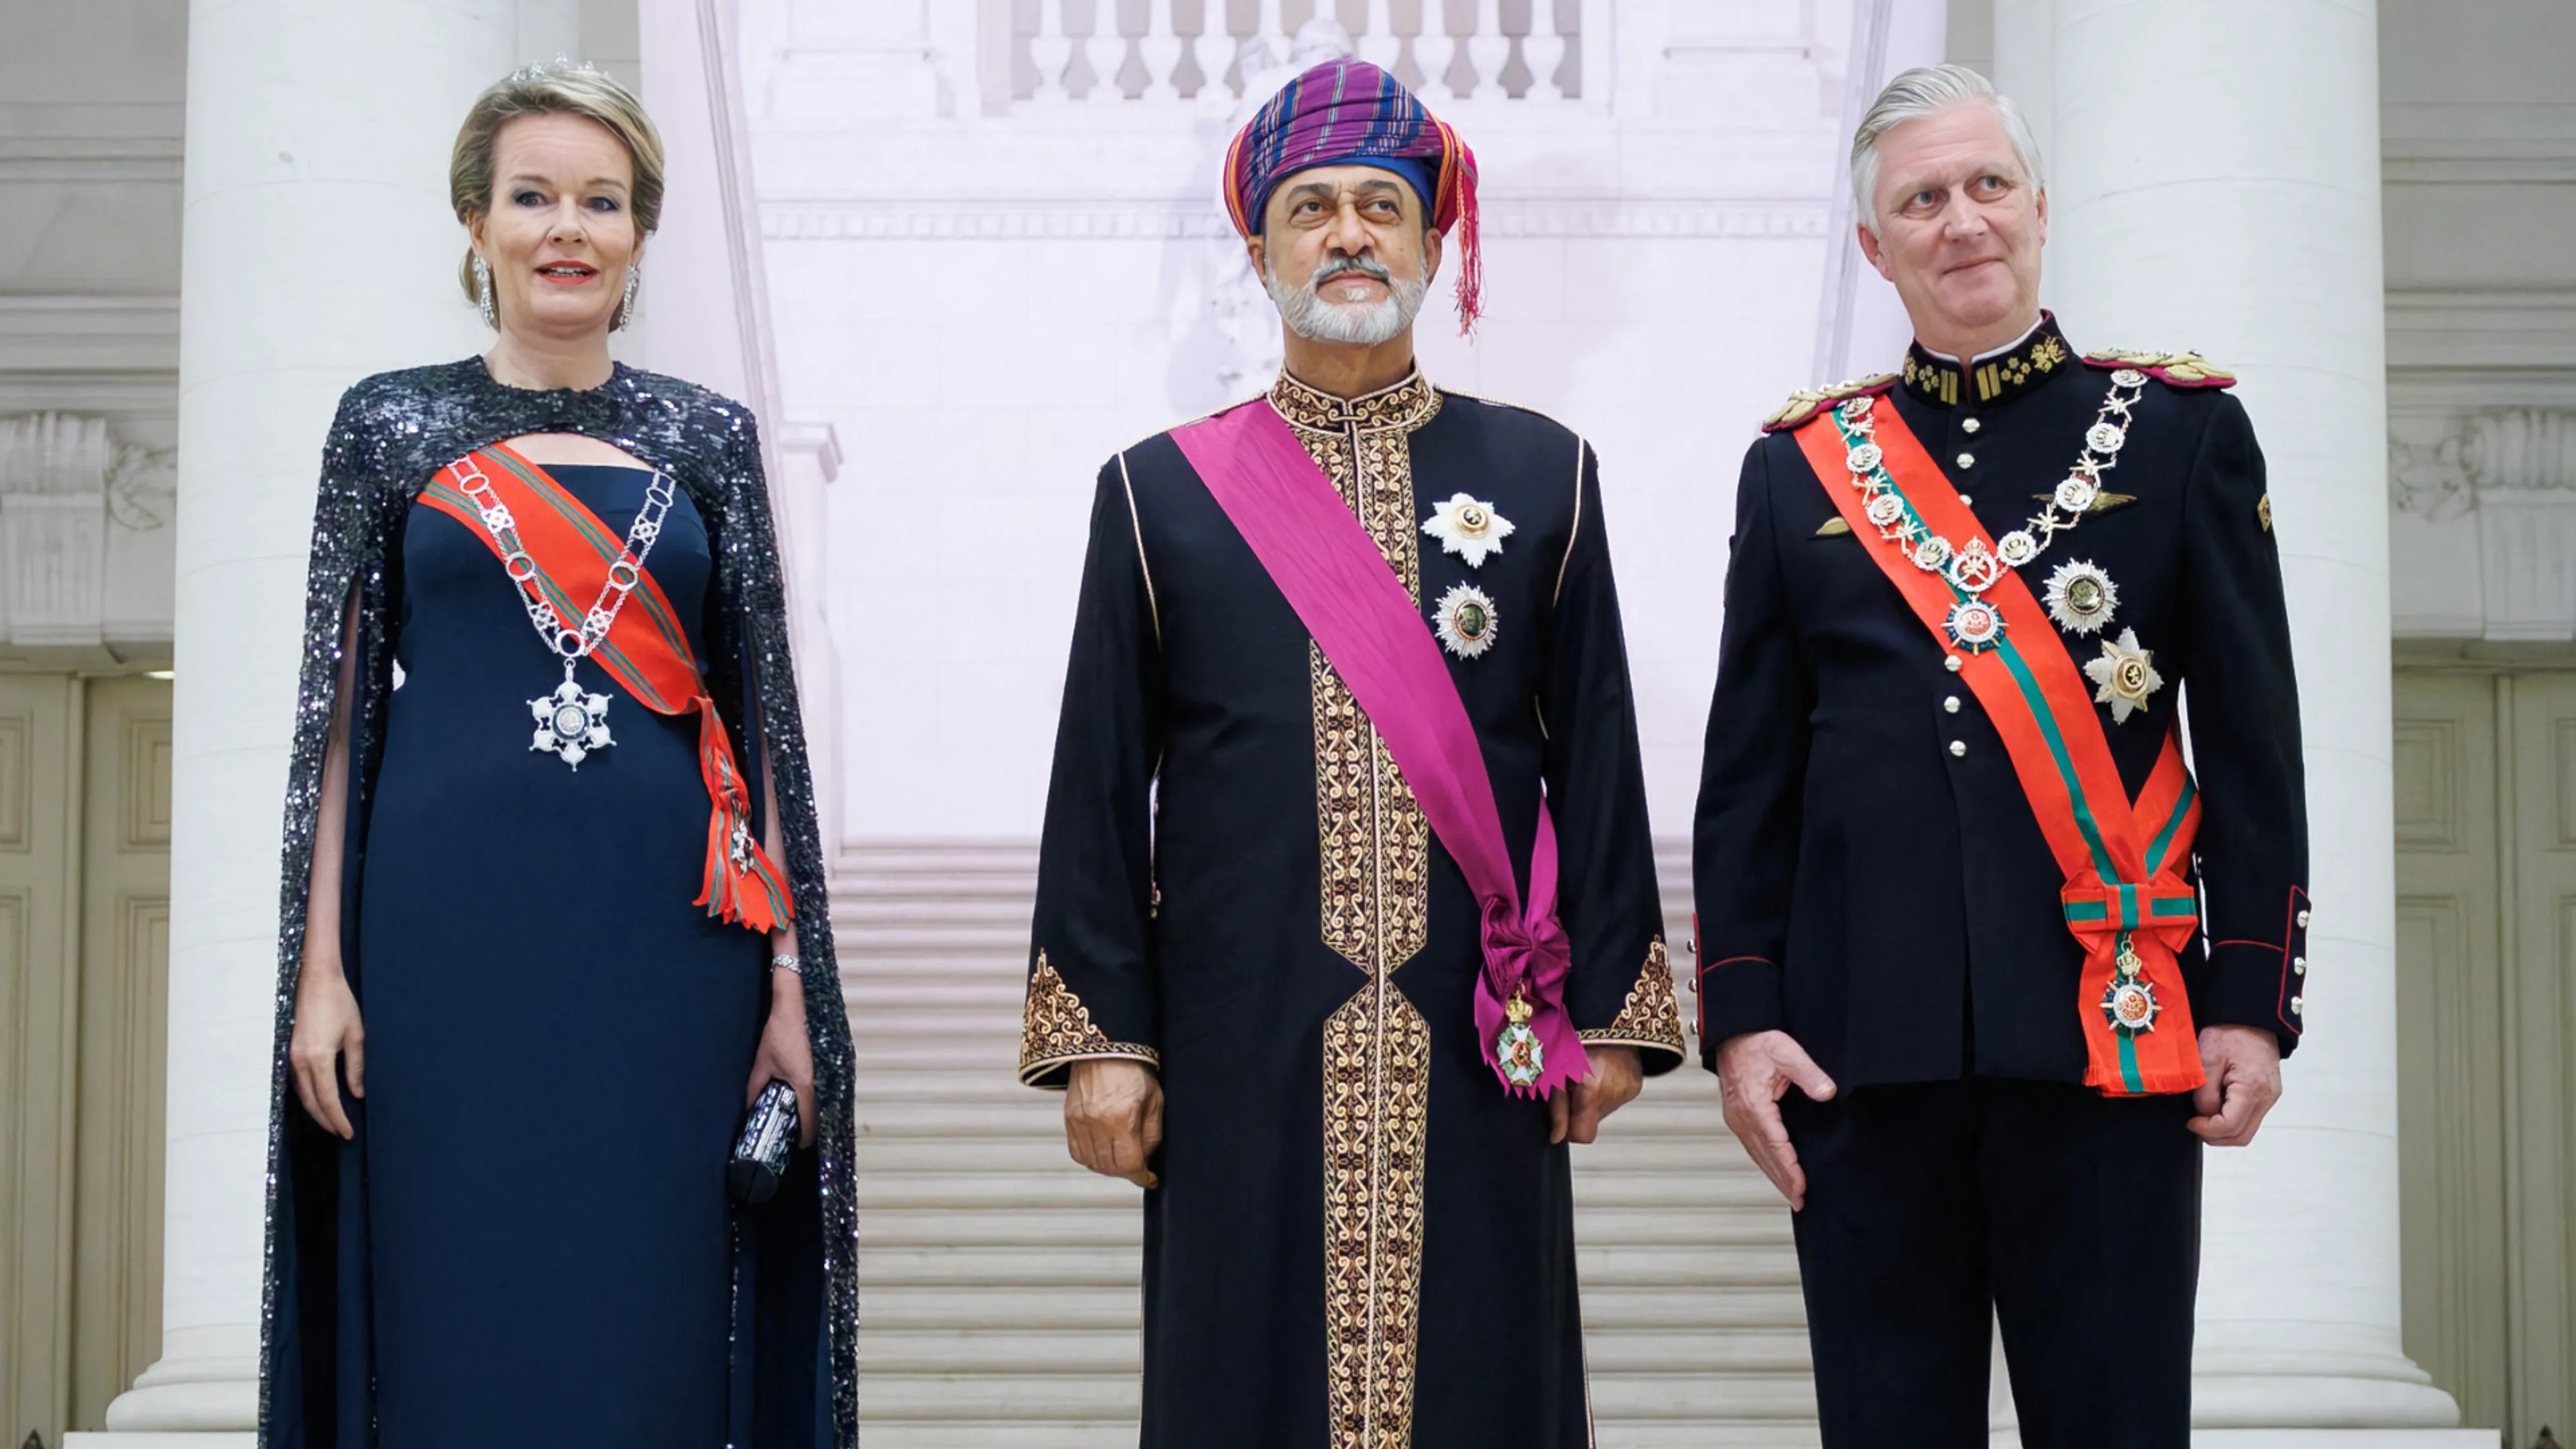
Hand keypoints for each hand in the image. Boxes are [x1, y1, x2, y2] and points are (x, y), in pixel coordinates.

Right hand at [289, 955, 364, 1140]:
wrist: (315, 978)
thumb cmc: (339, 1002)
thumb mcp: (356, 1035)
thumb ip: (356, 1067)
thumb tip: (357, 1094)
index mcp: (318, 1058)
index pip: (328, 1100)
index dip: (338, 1120)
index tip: (348, 1133)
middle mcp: (299, 1061)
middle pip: (311, 1102)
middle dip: (326, 1120)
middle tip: (340, 1132)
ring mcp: (290, 1056)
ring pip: (301, 1093)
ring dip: (315, 1109)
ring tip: (332, 1120)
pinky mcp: (288, 1050)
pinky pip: (296, 1081)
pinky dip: (307, 1094)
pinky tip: (318, 1098)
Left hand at [747, 965, 816, 1146]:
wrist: (795, 1005)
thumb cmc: (779, 1033)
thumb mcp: (762, 1062)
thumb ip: (755, 1087)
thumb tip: (750, 1107)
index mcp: (806, 1084)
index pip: (811, 1121)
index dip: (805, 1137)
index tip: (798, 1144)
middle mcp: (823, 1079)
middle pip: (822, 1113)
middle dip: (811, 1124)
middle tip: (797, 1130)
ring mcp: (832, 1069)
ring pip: (827, 1099)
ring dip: (817, 1109)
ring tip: (802, 1113)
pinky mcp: (834, 1060)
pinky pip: (828, 1086)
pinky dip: (820, 1095)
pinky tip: (807, 1094)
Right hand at [1064, 1058, 1162, 1188]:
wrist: (1104, 1047)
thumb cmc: (1133, 1070)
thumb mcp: (1155, 1100)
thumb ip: (1152, 1134)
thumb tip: (1146, 1159)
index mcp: (1122, 1118)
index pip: (1129, 1164)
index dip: (1142, 1177)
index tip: (1149, 1179)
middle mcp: (1097, 1122)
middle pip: (1110, 1167)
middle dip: (1126, 1172)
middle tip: (1137, 1166)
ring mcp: (1079, 1121)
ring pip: (1092, 1163)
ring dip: (1108, 1167)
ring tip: (1120, 1158)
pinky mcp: (1069, 1118)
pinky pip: (1077, 1152)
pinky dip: (1091, 1158)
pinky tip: (1103, 1151)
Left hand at [1551, 1045, 1641, 1143]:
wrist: (1607, 1017)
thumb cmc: (1576, 1038)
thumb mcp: (1557, 1071)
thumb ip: (1558, 1108)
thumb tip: (1556, 1138)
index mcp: (1592, 1089)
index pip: (1583, 1135)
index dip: (1570, 1131)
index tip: (1562, 1118)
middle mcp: (1614, 1094)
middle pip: (1591, 1123)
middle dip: (1580, 1111)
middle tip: (1573, 1086)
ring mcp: (1628, 1091)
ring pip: (1603, 1112)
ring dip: (1593, 1101)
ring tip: (1588, 1075)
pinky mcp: (1636, 1087)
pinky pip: (1615, 1100)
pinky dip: (1606, 1091)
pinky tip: (1602, 1073)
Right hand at [1715, 1030, 1836, 1210]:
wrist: (1732, 1034)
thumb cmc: (1756, 1042)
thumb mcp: (1787, 1051)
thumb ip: (1809, 1073)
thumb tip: (1827, 1093)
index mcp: (1754, 1106)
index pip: (1776, 1145)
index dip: (1789, 1168)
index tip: (1801, 1186)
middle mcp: (1742, 1117)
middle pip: (1765, 1157)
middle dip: (1782, 1181)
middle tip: (1799, 1201)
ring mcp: (1736, 1118)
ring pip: (1757, 1154)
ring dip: (1773, 1175)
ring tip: (1789, 1193)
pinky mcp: (1737, 1116)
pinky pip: (1751, 1146)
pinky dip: (1764, 1162)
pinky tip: (1773, 1169)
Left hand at [2188, 1024, 2282, 1146]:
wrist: (2251, 1019)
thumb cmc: (2230, 1033)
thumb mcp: (2207, 1060)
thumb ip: (2205, 1093)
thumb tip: (2203, 1116)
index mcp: (2252, 1088)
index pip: (2231, 1126)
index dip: (2207, 1130)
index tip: (2191, 1122)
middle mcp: (2266, 1097)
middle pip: (2241, 1136)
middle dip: (2215, 1136)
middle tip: (2196, 1125)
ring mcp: (2269, 1098)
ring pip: (2246, 1131)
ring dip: (2224, 1131)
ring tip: (2204, 1118)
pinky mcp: (2267, 1095)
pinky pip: (2250, 1118)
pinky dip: (2233, 1121)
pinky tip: (2217, 1109)